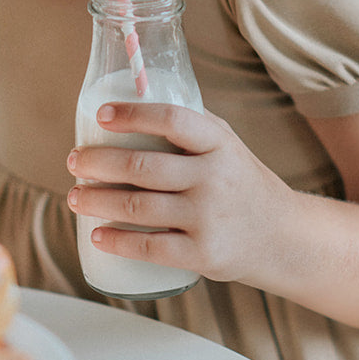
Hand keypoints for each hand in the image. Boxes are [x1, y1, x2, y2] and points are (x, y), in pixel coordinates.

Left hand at [66, 101, 288, 284]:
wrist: (283, 237)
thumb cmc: (242, 183)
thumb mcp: (228, 145)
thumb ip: (190, 128)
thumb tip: (133, 105)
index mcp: (218, 143)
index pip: (171, 119)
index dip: (133, 115)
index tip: (101, 115)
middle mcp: (213, 177)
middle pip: (142, 167)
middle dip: (98, 163)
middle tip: (74, 161)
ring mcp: (208, 218)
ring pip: (137, 207)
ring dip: (96, 201)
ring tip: (75, 196)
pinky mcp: (203, 254)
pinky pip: (149, 248)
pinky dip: (117, 241)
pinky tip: (96, 235)